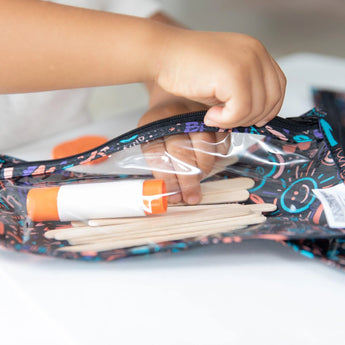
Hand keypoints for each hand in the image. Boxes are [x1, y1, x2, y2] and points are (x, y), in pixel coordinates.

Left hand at [138, 86, 229, 203]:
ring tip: (200, 179)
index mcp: (152, 124)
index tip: (174, 197)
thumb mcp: (152, 142)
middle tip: (191, 197)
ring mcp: (195, 113)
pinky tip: (211, 163)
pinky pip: (220, 141)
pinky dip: (218, 156)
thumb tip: (174, 194)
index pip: (158, 155)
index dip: (167, 179)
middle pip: (181, 152)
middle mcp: (174, 116)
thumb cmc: (162, 127)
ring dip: (203, 169)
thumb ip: (160, 165)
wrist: (173, 98)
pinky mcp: (214, 116)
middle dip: (188, 180)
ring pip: (204, 146)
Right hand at [154, 29, 285, 127]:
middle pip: (272, 98)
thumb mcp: (223, 78)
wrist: (163, 54)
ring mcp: (247, 62)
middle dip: (252, 118)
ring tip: (214, 117)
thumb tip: (254, 117)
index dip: (270, 107)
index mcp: (255, 51)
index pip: (278, 85)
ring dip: (235, 121)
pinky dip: (225, 120)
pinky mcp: (234, 75)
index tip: (253, 120)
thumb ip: (243, 91)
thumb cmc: (187, 67)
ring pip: (256, 108)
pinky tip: (209, 115)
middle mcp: (255, 53)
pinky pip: (240, 111)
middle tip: (227, 120)